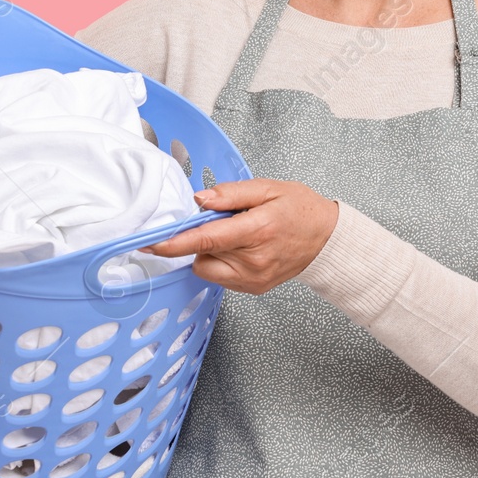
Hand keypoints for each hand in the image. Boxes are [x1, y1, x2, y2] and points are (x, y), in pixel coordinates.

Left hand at [139, 179, 339, 294]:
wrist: (327, 240)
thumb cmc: (300, 210)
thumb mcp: (268, 189)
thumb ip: (231, 194)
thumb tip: (200, 200)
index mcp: (256, 231)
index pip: (205, 240)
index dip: (174, 243)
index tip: (151, 244)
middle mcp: (252, 261)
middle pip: (201, 255)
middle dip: (201, 239)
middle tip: (226, 223)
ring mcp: (253, 279)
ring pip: (207, 269)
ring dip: (210, 253)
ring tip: (237, 237)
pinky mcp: (254, 289)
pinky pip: (220, 278)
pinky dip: (222, 264)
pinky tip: (243, 251)